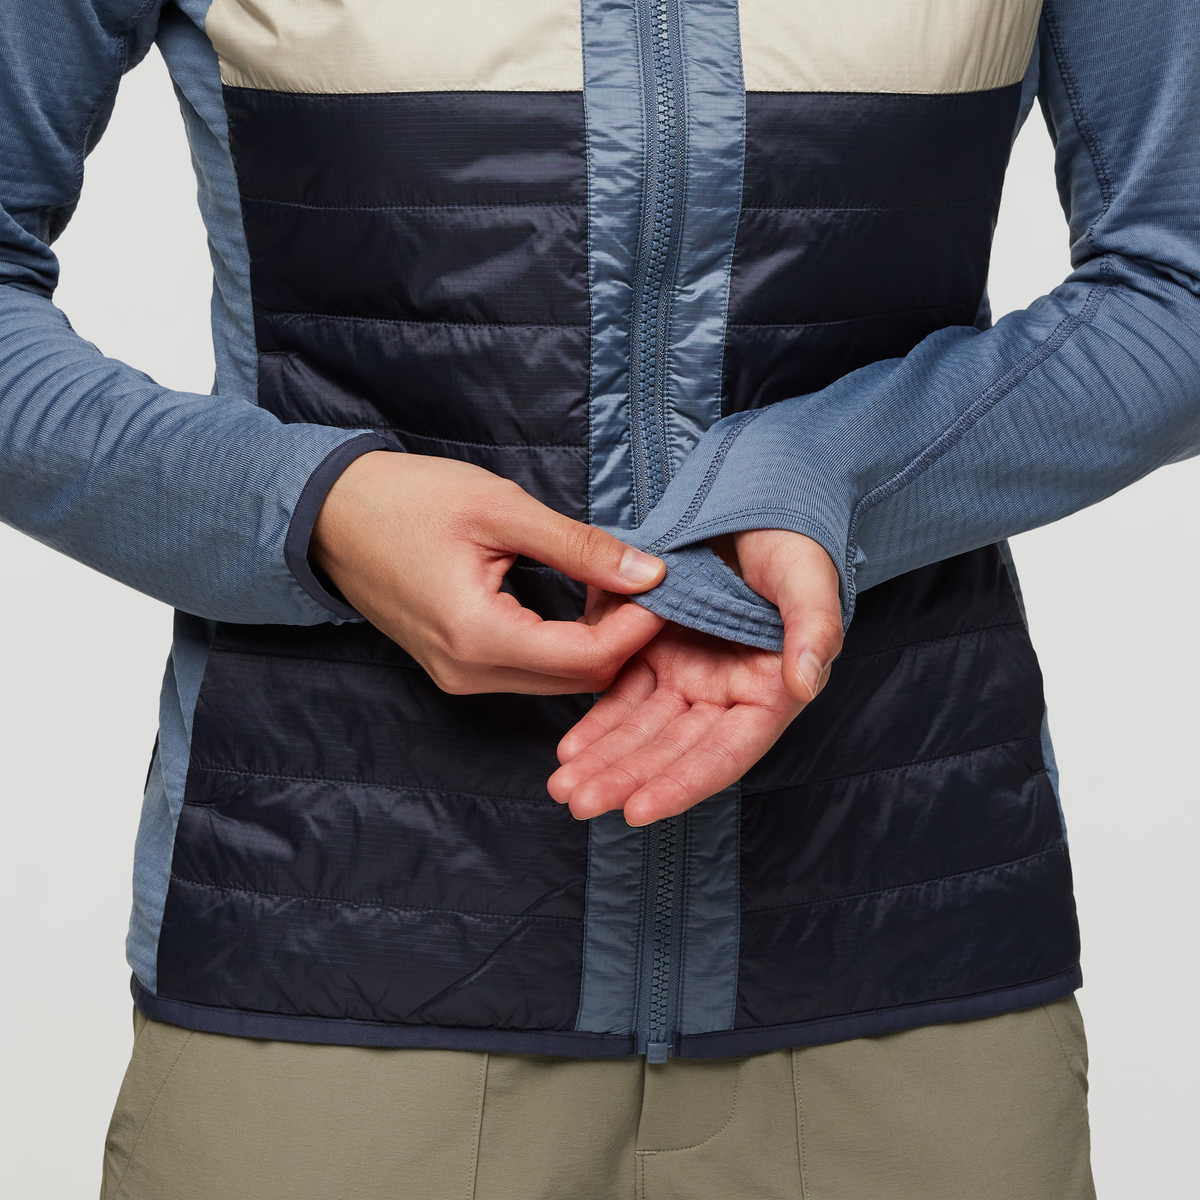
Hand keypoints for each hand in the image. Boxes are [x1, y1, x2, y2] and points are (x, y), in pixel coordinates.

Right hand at [310, 451, 666, 693]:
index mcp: (477, 637)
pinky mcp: (457, 669)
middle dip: (625, 639)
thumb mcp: (500, 509)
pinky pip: (530, 672)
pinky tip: (582, 603)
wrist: (329, 514)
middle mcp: (469, 675)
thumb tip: (650, 572)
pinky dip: (566, 646)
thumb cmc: (407, 499)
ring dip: (598, 643)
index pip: (587, 658)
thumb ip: (579, 547)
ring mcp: (459, 678)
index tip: (667, 585)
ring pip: (558, 681)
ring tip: (616, 587)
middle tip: (647, 583)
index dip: (638, 627)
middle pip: (578, 680)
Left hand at [547, 530, 841, 822]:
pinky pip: (622, 695)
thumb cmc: (793, 546)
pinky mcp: (656, 655)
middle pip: (672, 752)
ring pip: (641, 732)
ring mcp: (688, 677)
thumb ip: (814, 630)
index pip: (723, 754)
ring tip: (563, 787)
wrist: (757, 505)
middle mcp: (725, 696)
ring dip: (604, 761)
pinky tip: (569, 748)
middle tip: (580, 803)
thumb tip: (804, 683)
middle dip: (626, 781)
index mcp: (767, 692)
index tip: (638, 808)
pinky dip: (597, 723)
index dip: (681, 784)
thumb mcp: (809, 581)